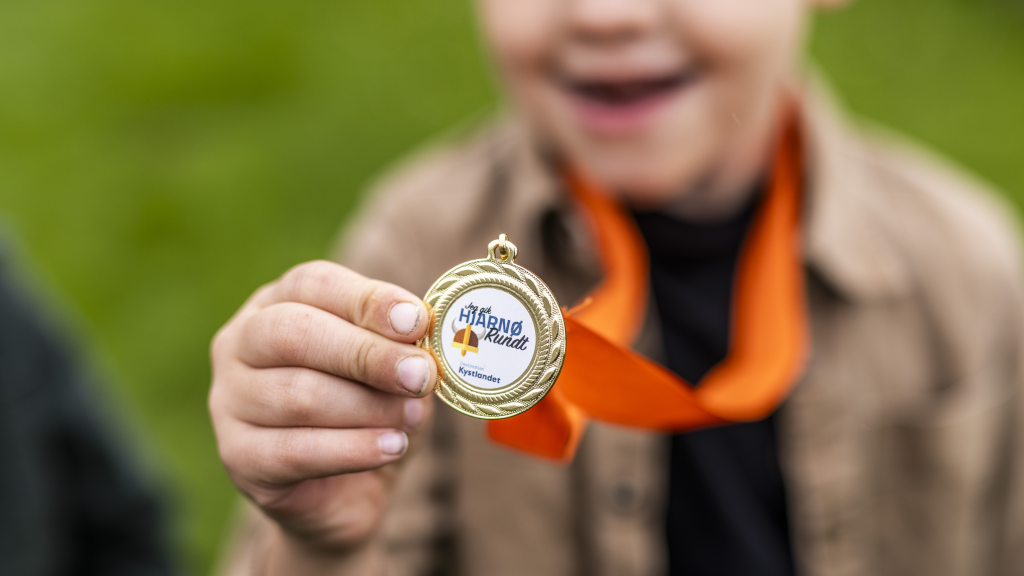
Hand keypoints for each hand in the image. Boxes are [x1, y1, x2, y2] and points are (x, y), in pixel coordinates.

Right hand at [209, 261, 434, 564]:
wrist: (346, 490)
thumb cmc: (369, 408)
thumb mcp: (393, 369)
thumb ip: (401, 348)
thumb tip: (421, 341)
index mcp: (276, 303)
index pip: (313, 284)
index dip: (367, 300)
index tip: (416, 321)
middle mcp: (240, 343)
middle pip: (294, 333)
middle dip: (366, 354)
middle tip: (420, 375)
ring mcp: (230, 400)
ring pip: (298, 395)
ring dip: (369, 408)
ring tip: (411, 418)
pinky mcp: (238, 456)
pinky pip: (296, 451)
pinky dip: (354, 449)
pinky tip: (391, 447)